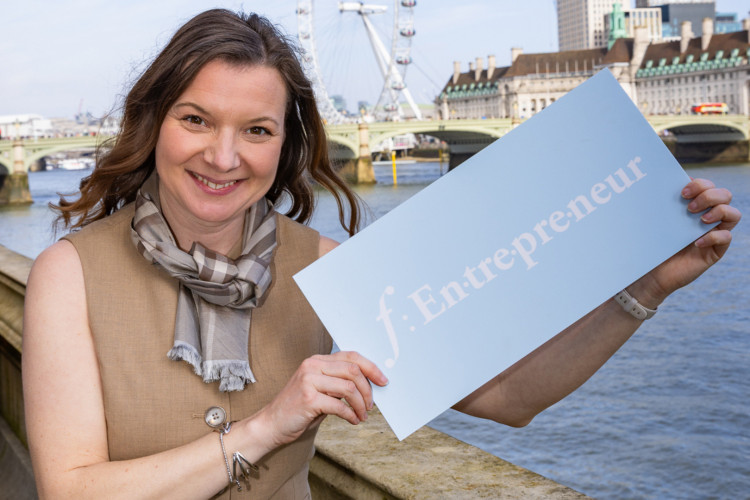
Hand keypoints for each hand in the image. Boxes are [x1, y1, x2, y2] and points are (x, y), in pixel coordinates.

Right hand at [256, 351, 387, 447]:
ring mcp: (308, 381)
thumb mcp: (320, 389)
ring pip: (349, 387)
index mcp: (317, 360)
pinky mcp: (308, 399)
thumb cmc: (299, 408)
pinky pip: (340, 405)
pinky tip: (353, 420)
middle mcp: (312, 366)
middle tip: (372, 404)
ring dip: (361, 404)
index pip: (350, 356)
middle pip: (353, 370)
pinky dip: (351, 414)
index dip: (371, 367)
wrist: (271, 424)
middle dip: (368, 389)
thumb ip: (338, 382)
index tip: (383, 381)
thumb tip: (369, 384)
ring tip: (363, 415)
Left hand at [633, 178, 740, 305]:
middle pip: (725, 195)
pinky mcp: (715, 250)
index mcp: (693, 206)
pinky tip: (696, 242)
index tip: (682, 193)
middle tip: (689, 207)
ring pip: (733, 213)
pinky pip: (726, 237)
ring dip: (719, 211)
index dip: (700, 184)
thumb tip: (660, 185)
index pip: (708, 186)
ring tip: (699, 220)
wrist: (651, 273)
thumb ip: (662, 205)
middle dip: (710, 195)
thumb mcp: (656, 222)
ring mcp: (713, 233)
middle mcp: (707, 217)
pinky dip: (714, 236)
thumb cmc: (652, 246)